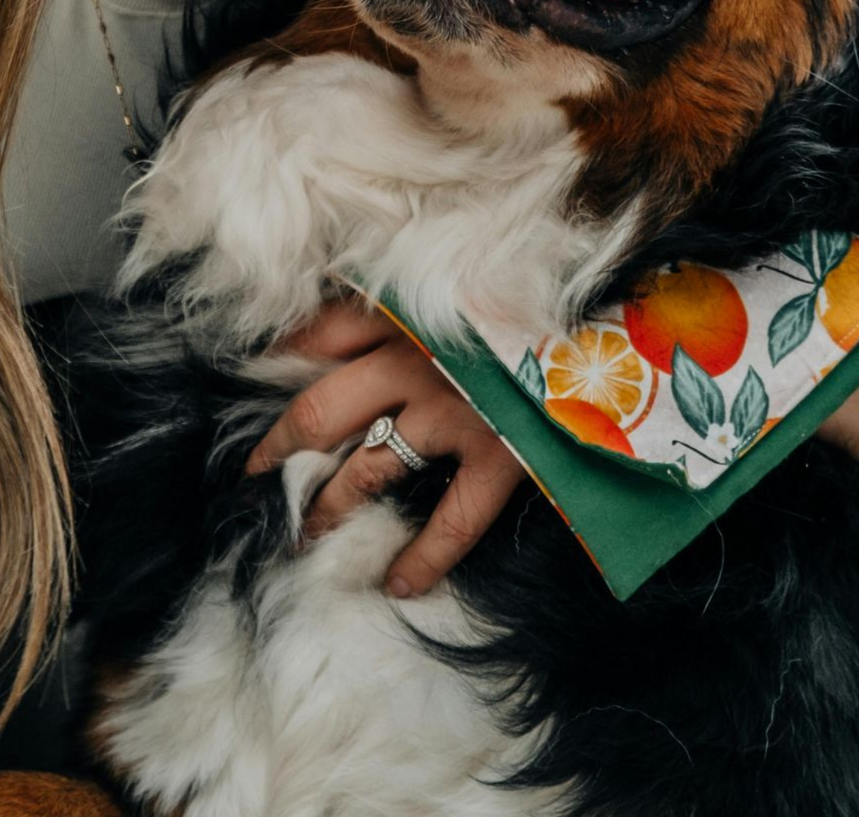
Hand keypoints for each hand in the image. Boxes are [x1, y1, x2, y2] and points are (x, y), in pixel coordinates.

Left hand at [243, 297, 526, 596]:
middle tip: (256, 472)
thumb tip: (340, 307)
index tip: (252, 377)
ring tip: (306, 531)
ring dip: (332, 504)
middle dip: (281, 446)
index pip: (319, 334)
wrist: (606, 309)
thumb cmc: (527, 287)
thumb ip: (408, 292)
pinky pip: (451, 521)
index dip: (279, 359)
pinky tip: (398, 585)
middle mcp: (416, 360)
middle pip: (322, 410)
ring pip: (370, 467)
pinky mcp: (500, 456)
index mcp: (404, 309)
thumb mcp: (458, 273)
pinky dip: (422, 558)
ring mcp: (455, 412)